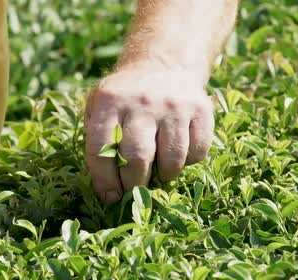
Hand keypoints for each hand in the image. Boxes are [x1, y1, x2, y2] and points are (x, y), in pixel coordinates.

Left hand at [85, 65, 214, 202]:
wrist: (161, 64)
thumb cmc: (124, 98)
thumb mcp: (99, 107)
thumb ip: (97, 143)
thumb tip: (107, 192)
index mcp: (109, 101)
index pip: (101, 148)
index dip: (104, 179)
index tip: (109, 197)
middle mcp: (141, 101)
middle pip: (137, 157)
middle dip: (134, 184)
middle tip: (135, 190)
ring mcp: (174, 104)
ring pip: (172, 159)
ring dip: (164, 176)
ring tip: (158, 173)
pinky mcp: (200, 109)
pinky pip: (198, 151)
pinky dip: (189, 162)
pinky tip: (178, 154)